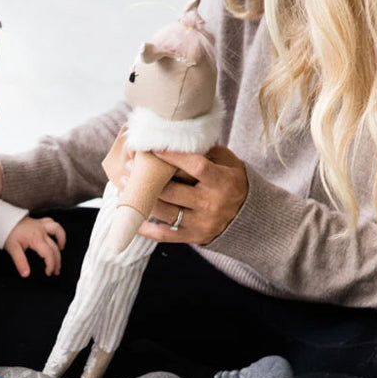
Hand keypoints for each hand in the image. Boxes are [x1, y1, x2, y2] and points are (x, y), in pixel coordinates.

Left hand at [4, 216, 65, 276]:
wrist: (2, 220)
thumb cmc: (7, 233)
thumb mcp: (13, 249)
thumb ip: (20, 262)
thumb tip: (26, 274)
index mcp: (36, 239)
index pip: (49, 254)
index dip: (51, 265)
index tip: (48, 272)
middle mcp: (41, 231)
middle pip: (54, 247)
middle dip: (57, 260)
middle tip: (55, 270)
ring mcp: (41, 225)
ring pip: (57, 230)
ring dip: (61, 239)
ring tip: (61, 249)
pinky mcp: (38, 222)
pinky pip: (51, 222)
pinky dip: (55, 229)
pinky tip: (55, 235)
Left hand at [133, 145, 248, 244]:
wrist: (251, 218)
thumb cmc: (234, 183)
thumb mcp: (229, 163)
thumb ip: (206, 152)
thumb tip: (177, 140)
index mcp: (222, 182)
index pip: (195, 167)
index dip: (173, 157)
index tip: (152, 148)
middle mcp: (211, 204)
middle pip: (173, 191)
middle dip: (147, 180)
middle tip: (128, 168)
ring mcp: (202, 223)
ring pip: (165, 212)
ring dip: (141, 200)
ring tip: (124, 187)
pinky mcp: (194, 238)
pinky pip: (164, 234)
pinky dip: (145, 227)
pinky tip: (131, 216)